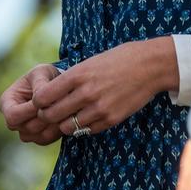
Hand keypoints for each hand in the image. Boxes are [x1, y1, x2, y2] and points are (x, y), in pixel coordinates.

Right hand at [0, 63, 62, 145]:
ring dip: (52, 124)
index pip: (13, 115)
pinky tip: (65, 117)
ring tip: (64, 110)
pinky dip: (56, 130)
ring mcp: (24, 130)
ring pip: (36, 136)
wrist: (56, 83)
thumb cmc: (44, 75)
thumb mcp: (41, 72)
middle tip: (60, 106)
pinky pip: (45, 139)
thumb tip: (39, 97)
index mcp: (7, 102)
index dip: (29, 111)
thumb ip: (39, 83)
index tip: (46, 101)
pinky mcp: (37, 136)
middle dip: (44, 117)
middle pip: (25, 128)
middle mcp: (13, 120)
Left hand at [32, 38, 177, 135]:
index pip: (43, 97)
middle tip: (52, 112)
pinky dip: (83, 127)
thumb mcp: (92, 61)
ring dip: (65, 123)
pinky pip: (86, 131)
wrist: (151, 65)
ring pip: (67, 127)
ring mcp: (98, 108)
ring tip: (71, 115)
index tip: (42, 101)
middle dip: (47, 115)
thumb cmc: (121, 58)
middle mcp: (86, 93)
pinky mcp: (110, 120)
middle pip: (51, 115)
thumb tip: (52, 93)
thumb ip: (73, 78)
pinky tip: (88, 116)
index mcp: (78, 74)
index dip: (38, 102)